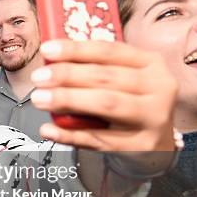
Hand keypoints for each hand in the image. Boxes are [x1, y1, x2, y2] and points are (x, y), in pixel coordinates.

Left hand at [30, 39, 176, 151]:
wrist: (158, 144)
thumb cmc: (131, 103)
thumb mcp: (123, 81)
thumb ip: (93, 70)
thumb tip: (50, 64)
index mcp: (150, 64)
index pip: (109, 51)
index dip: (76, 50)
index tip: (47, 50)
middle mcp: (158, 88)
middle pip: (106, 77)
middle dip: (67, 75)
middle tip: (38, 77)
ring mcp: (152, 119)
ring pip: (105, 104)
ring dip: (68, 99)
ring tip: (40, 99)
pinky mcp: (141, 147)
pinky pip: (98, 139)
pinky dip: (69, 135)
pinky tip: (49, 130)